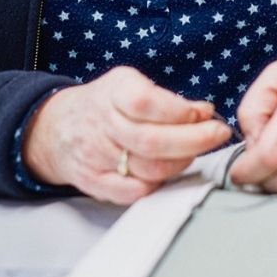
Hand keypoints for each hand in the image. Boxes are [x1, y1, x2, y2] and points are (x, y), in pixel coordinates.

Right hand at [23, 66, 232, 204]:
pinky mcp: (94, 181)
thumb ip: (167, 99)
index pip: (147, 103)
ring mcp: (97, 156)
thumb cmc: (104, 104)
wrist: (57, 127)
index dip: (180, 111)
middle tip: (218, 135)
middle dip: (194, 140)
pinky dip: (156, 185)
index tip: (206, 113)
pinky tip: (169, 172)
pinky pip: (131, 192)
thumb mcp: (130, 85)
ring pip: (147, 169)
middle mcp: (102, 124)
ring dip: (181, 162)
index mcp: (112, 93)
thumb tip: (204, 111)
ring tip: (195, 152)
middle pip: (152, 141)